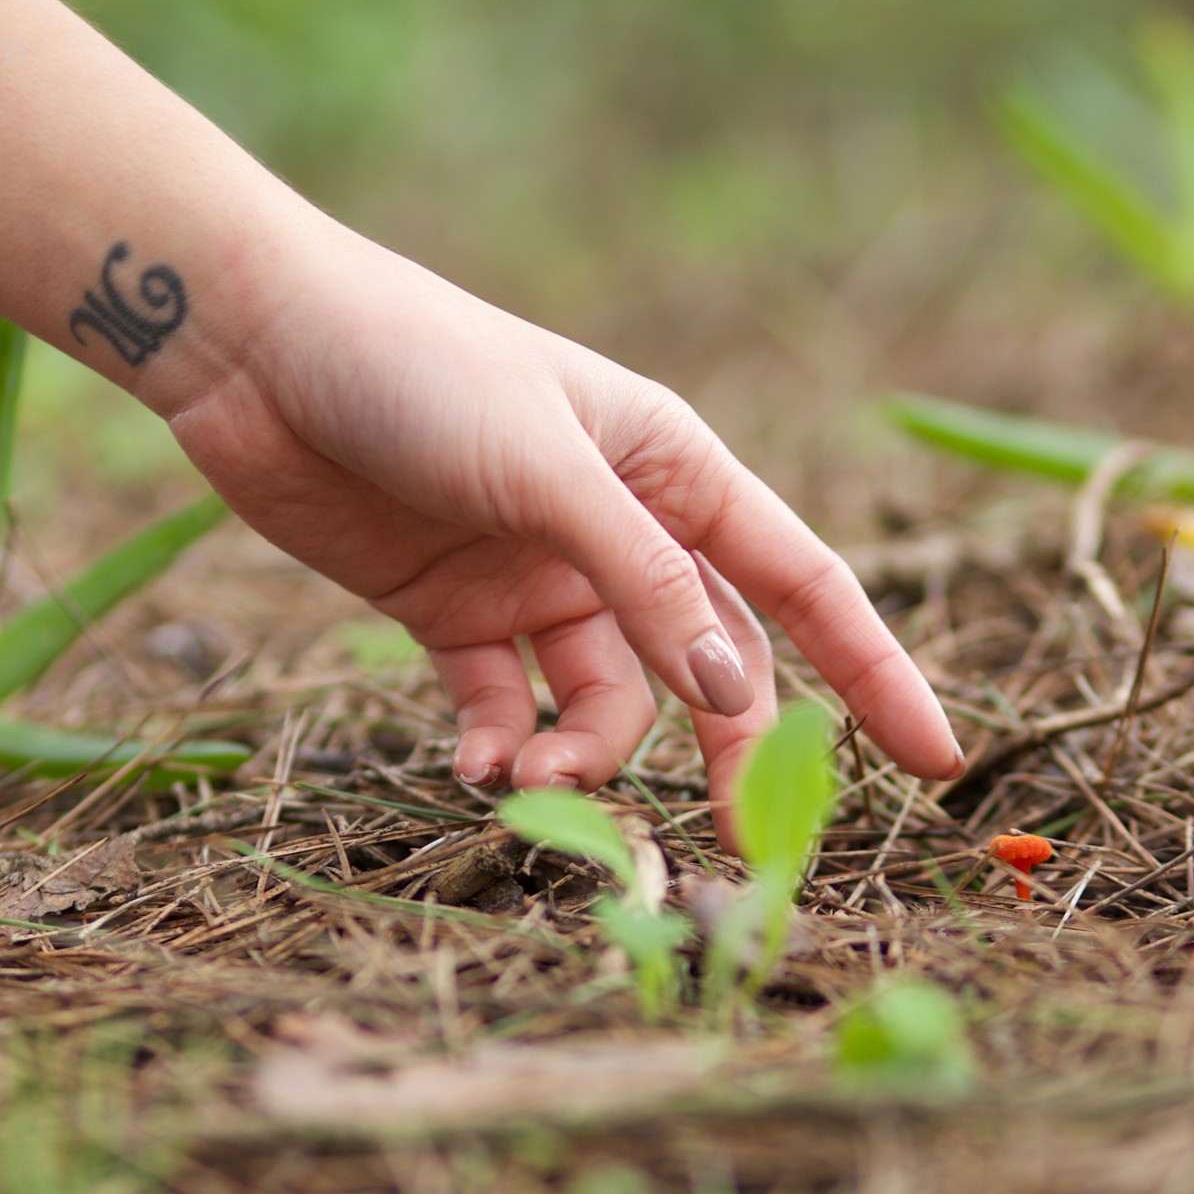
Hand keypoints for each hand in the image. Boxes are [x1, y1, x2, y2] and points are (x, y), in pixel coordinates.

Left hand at [166, 225, 962, 844]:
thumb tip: (739, 697)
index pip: (803, 584)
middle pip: (708, 666)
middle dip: (721, 752)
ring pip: (606, 700)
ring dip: (582, 752)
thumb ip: (645, 584)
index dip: (875, 673)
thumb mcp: (546, 471)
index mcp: (672, 470)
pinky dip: (504, 745)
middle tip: (724, 841)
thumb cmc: (417, 370)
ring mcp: (537, 577)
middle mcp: (617, 529)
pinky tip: (476, 765)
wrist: (257, 352)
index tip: (936, 761)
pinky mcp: (454, 615)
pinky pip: (509, 704)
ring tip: (525, 775)